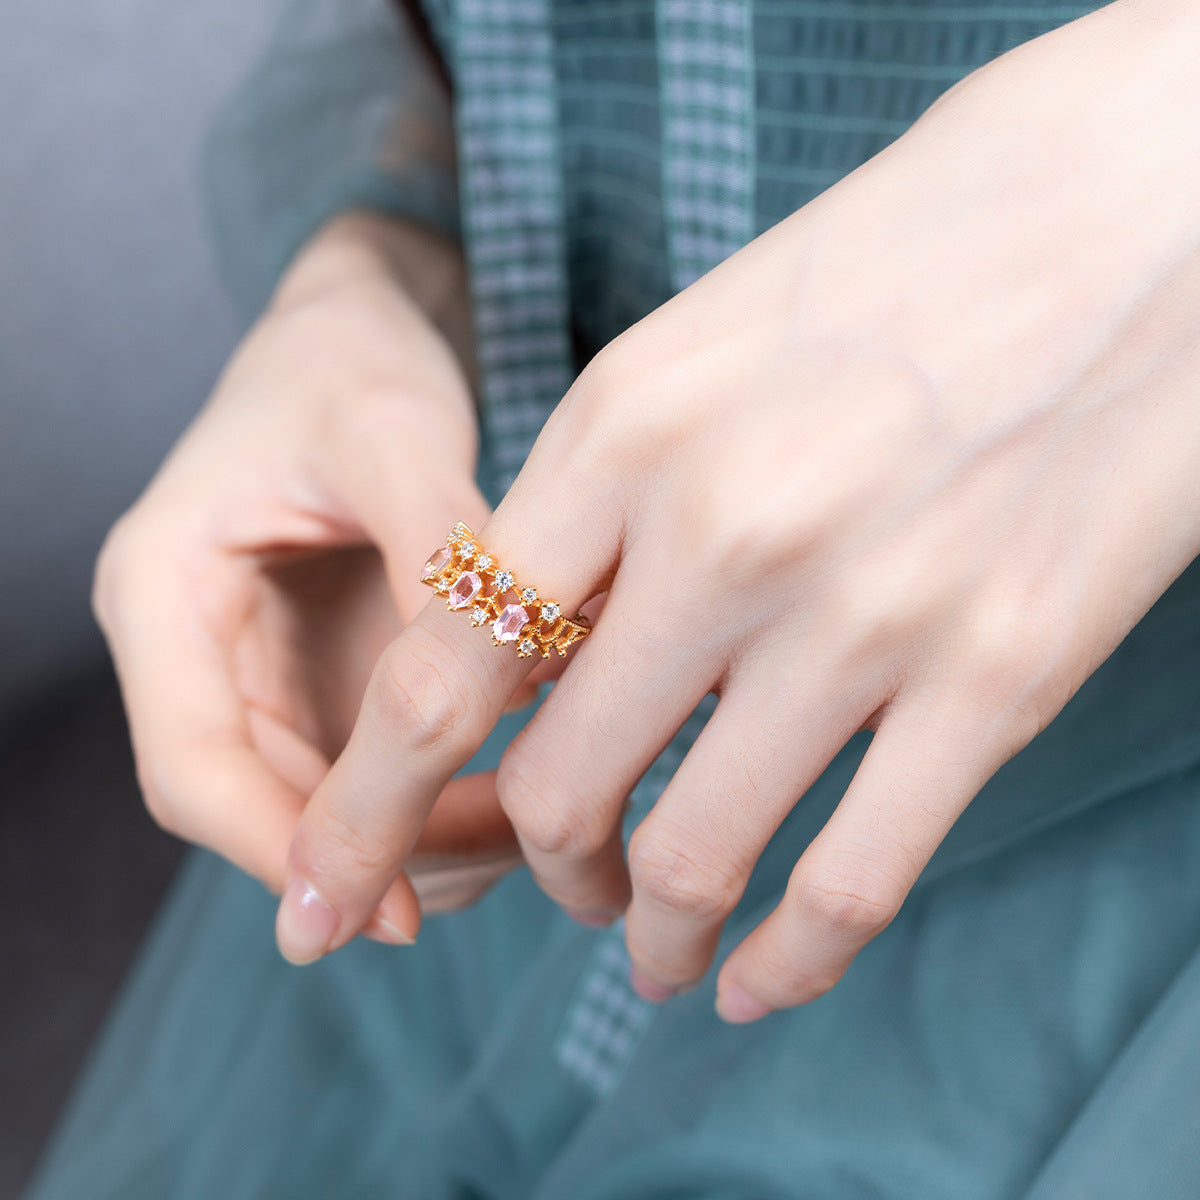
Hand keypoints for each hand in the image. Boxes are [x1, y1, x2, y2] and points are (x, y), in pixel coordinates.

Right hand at [93, 212, 550, 940]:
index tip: (393, 911)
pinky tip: (526, 785)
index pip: (190, 768)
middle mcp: (199, 650)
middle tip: (512, 862)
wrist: (353, 339)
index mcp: (165, 590)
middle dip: (378, 856)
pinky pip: (370, 769)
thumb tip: (513, 682)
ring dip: (420, 842)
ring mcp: (262, 671)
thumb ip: (441, 550)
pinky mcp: (322, 674)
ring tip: (535, 833)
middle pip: (259, 808)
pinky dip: (441, 797)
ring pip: (320, 806)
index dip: (281, 854)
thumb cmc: (352, 366)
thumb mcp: (393, 432)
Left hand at [275, 0, 1199, 1007]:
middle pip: (557, 785)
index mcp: (623, 431)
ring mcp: (864, 613)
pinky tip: (763, 981)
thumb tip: (532, 649)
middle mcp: (723, 528)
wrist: (1132, 206)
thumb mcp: (695, 345)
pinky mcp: (996, 675)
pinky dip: (790, 961)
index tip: (355, 862)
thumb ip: (597, 503)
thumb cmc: (895, 267)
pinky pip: (852, 882)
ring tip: (652, 947)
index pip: (446, 662)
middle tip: (567, 884)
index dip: (378, 793)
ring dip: (652, 932)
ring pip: (694, 857)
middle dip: (543, 867)